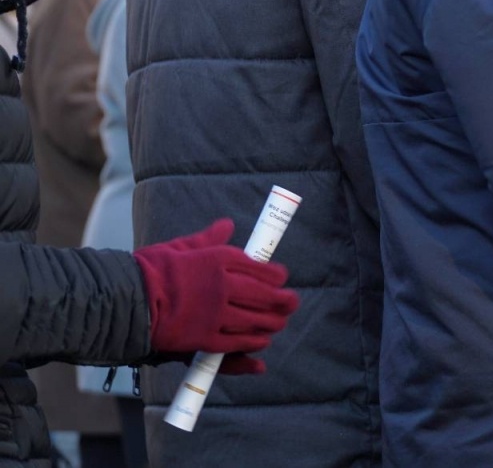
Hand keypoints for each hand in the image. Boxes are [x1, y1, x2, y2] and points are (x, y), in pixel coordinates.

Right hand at [134, 219, 299, 359]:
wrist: (123, 299)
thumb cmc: (149, 270)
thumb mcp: (181, 246)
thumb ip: (208, 239)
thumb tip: (226, 225)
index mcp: (219, 259)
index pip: (259, 267)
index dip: (275, 275)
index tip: (281, 279)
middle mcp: (223, 286)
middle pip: (265, 295)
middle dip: (283, 300)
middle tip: (291, 303)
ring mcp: (214, 313)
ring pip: (255, 321)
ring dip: (272, 323)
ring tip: (280, 323)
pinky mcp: (202, 338)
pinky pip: (235, 343)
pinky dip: (252, 344)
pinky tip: (260, 342)